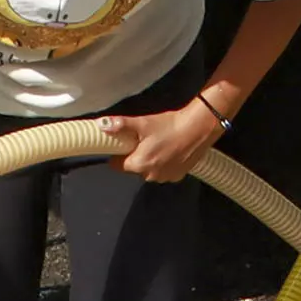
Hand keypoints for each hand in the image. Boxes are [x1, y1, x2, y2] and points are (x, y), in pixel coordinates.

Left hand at [104, 93, 233, 184]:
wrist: (199, 128)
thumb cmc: (170, 126)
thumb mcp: (143, 123)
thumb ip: (120, 125)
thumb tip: (101, 124)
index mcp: (138, 164)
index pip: (117, 165)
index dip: (119, 153)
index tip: (125, 143)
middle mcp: (150, 175)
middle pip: (134, 167)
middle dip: (137, 155)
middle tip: (146, 139)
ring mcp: (166, 178)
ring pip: (150, 170)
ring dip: (152, 160)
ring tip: (161, 142)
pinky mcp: (178, 176)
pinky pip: (165, 171)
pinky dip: (165, 163)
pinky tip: (171, 149)